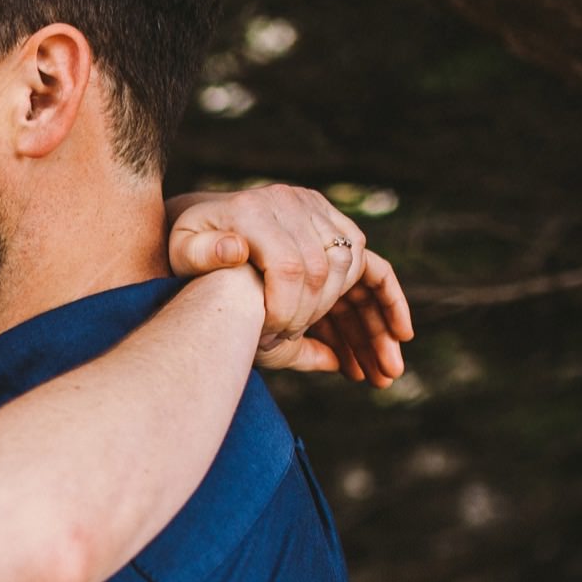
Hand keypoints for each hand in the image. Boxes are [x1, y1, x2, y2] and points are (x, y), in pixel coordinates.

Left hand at [166, 186, 413, 384]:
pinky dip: (386, 302)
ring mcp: (318, 213)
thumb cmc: (187, 247)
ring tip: (385, 376)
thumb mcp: (181, 253)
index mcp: (256, 212)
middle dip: (333, 329)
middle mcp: (293, 205)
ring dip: (375, 327)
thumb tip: (237, 253)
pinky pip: (371, 267)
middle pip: (332, 272)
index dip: (288, 312)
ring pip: (361, 275)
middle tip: (346, 374)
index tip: (272, 343)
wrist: (202, 222)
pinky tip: (399, 338)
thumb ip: (203, 256)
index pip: (289, 267)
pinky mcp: (333, 226)